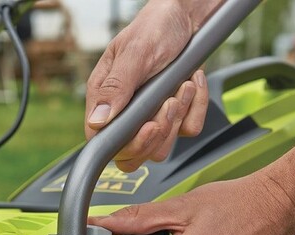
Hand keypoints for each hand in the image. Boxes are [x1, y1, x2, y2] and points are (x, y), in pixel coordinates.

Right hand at [85, 0, 217, 171]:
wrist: (187, 18)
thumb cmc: (155, 28)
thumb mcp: (135, 53)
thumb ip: (116, 87)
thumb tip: (97, 120)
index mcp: (105, 98)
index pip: (104, 142)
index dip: (127, 144)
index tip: (149, 127)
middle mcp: (126, 113)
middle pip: (133, 156)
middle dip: (157, 135)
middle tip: (169, 102)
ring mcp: (151, 118)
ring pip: (162, 149)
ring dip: (178, 119)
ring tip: (182, 86)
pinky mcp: (175, 117)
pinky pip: (188, 131)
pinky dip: (197, 107)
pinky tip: (192, 83)